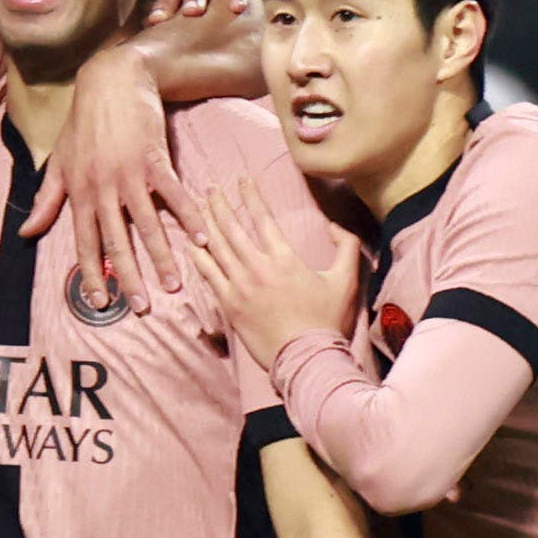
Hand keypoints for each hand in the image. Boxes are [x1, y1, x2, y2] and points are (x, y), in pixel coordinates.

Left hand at [23, 46, 200, 306]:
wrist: (111, 80)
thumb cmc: (84, 122)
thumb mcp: (59, 161)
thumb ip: (46, 200)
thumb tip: (25, 233)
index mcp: (79, 193)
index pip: (84, 242)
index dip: (91, 274)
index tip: (100, 302)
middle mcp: (103, 188)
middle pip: (116, 241)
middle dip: (128, 277)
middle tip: (141, 307)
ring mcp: (129, 175)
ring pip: (147, 224)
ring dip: (162, 256)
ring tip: (173, 283)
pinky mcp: (154, 160)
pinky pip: (173, 195)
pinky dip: (188, 217)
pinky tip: (202, 239)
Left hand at [190, 176, 358, 368]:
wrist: (305, 358)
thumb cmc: (326, 321)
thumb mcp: (346, 281)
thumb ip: (347, 247)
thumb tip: (335, 226)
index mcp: (284, 259)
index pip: (262, 218)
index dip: (251, 195)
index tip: (242, 180)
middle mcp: (257, 268)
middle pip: (232, 228)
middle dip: (220, 204)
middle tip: (211, 188)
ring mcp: (239, 287)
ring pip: (216, 248)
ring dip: (206, 224)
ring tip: (197, 207)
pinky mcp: (228, 305)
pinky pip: (208, 275)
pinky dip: (198, 257)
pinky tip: (190, 244)